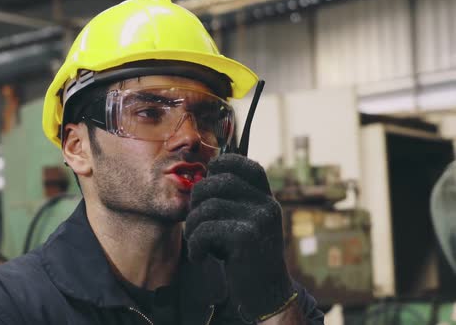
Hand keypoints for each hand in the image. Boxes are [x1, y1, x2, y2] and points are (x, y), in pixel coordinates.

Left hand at [185, 154, 295, 322]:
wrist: (265, 294)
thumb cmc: (245, 257)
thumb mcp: (245, 224)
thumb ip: (232, 202)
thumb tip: (202, 175)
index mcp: (266, 199)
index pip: (247, 166)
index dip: (223, 163)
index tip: (208, 176)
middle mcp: (266, 205)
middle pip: (219, 182)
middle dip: (196, 199)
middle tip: (193, 221)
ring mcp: (259, 220)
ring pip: (208, 206)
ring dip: (192, 226)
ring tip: (195, 242)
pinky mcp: (246, 238)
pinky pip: (205, 229)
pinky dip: (195, 245)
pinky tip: (200, 256)